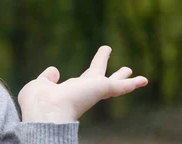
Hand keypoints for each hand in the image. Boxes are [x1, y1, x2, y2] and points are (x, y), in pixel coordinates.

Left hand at [17, 45, 147, 122]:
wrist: (47, 113)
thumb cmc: (38, 102)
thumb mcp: (39, 86)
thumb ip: (47, 79)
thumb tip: (54, 70)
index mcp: (67, 92)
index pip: (78, 83)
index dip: (80, 78)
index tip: (85, 72)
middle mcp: (82, 92)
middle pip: (97, 81)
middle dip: (107, 74)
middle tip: (119, 69)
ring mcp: (93, 91)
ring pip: (110, 82)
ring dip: (120, 76)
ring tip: (129, 69)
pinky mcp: (102, 90)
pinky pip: (121, 87)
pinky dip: (132, 84)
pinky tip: (143, 79)